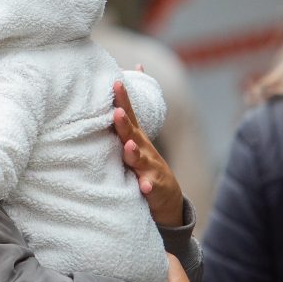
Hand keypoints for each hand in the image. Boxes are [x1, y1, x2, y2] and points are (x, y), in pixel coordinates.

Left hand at [113, 78, 183, 227]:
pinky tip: (143, 186)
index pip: (128, 115)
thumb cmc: (142, 165)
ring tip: (129, 146)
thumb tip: (123, 90)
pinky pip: (150, 187)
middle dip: (125, 123)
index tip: (115, 83)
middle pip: (133, 134)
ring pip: (142, 160)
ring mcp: (150, 169)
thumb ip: (124, 120)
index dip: (122, 100)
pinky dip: (147, 186)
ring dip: (135, 153)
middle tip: (117, 111)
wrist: (167, 198)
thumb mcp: (132, 141)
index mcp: (135, 138)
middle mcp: (144, 150)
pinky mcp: (154, 189)